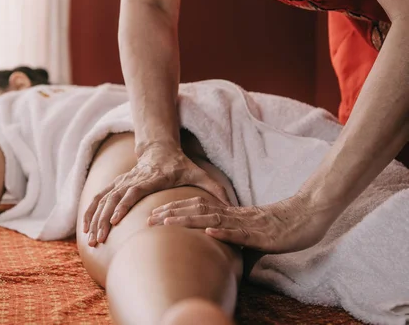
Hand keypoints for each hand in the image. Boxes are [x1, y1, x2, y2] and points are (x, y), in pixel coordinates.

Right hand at [82, 143, 229, 245]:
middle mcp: (133, 178)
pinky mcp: (116, 184)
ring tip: (90, 239)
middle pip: (113, 198)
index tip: (114, 220)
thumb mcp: (199, 173)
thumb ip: (215, 188)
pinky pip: (99, 198)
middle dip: (103, 219)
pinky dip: (90, 211)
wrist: (160, 148)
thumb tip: (230, 204)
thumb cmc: (181, 165)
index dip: (123, 204)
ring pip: (103, 199)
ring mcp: (122, 181)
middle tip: (99, 239)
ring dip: (94, 218)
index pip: (133, 190)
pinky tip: (84, 228)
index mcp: (152, 177)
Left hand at [149, 191, 339, 252]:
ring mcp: (248, 224)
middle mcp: (236, 216)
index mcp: (232, 214)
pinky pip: (241, 233)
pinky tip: (208, 232)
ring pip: (213, 219)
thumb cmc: (285, 225)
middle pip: (198, 210)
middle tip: (149, 218)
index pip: (199, 207)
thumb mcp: (256, 234)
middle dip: (172, 213)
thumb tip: (225, 251)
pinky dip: (224, 232)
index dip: (177, 208)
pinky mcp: (263, 235)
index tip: (156, 213)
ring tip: (167, 221)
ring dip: (188, 219)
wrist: (311, 215)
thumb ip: (239, 239)